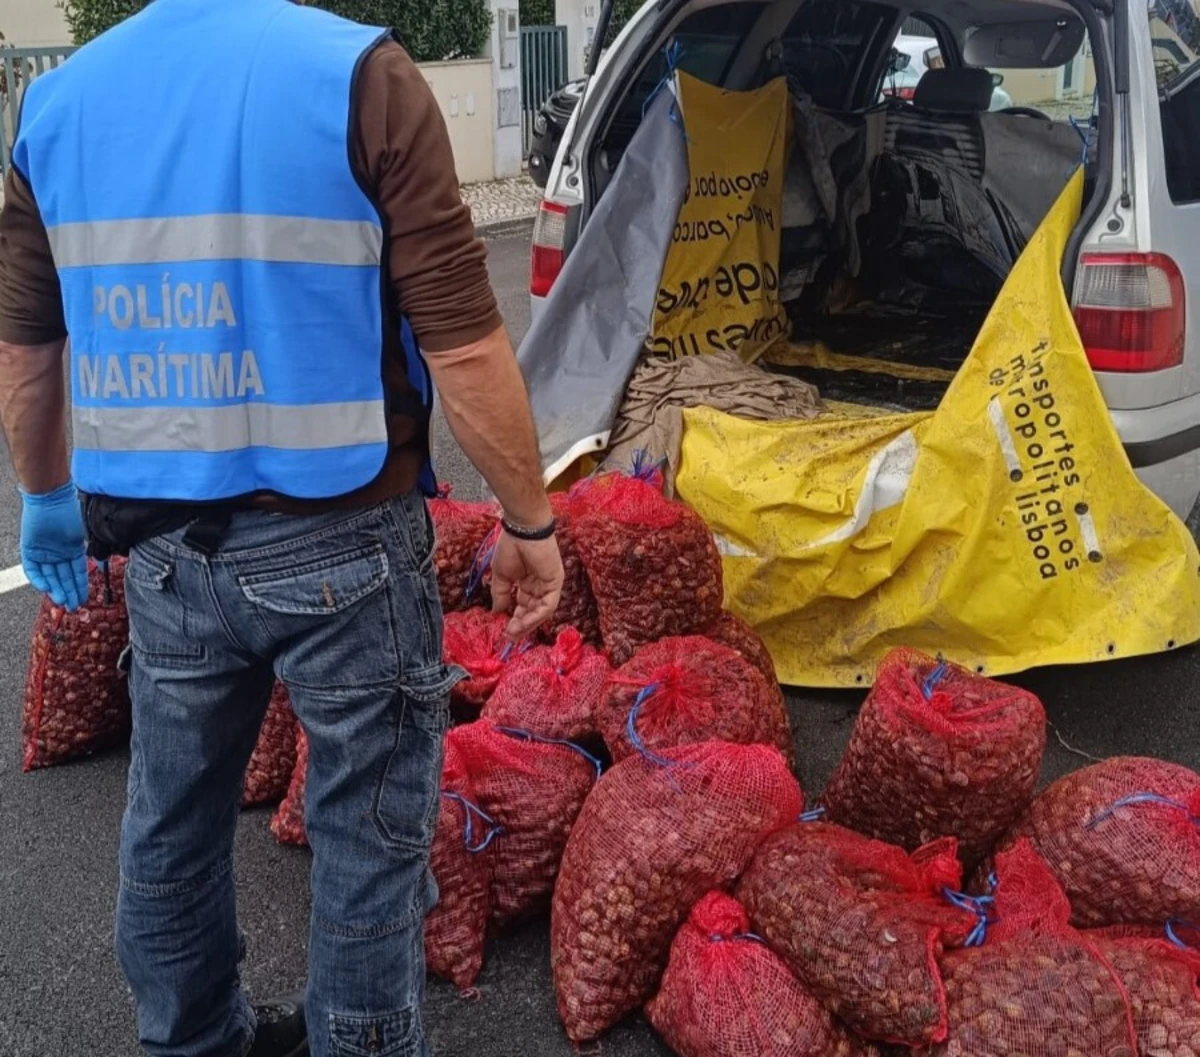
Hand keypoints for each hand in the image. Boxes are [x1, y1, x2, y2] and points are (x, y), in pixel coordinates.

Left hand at [20, 481, 88, 610]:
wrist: (51, 498)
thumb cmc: (70, 512)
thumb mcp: (82, 536)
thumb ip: (86, 553)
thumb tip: (96, 566)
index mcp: (73, 550)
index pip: (77, 573)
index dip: (80, 587)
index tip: (83, 599)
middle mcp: (58, 554)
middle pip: (63, 578)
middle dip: (69, 592)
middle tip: (72, 607)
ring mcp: (44, 552)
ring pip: (49, 576)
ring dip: (56, 589)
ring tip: (62, 601)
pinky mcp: (30, 550)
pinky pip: (33, 569)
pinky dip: (39, 579)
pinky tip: (47, 588)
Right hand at [490, 530, 563, 639]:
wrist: (522, 530)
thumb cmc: (511, 547)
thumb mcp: (501, 575)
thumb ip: (500, 594)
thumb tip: (497, 612)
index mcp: (527, 582)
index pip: (524, 605)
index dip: (515, 618)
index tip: (504, 630)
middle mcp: (539, 585)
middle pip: (532, 611)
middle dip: (521, 625)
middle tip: (510, 637)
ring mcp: (549, 584)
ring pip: (541, 611)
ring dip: (528, 623)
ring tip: (514, 633)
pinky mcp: (556, 582)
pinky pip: (548, 604)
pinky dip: (537, 615)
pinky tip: (524, 622)